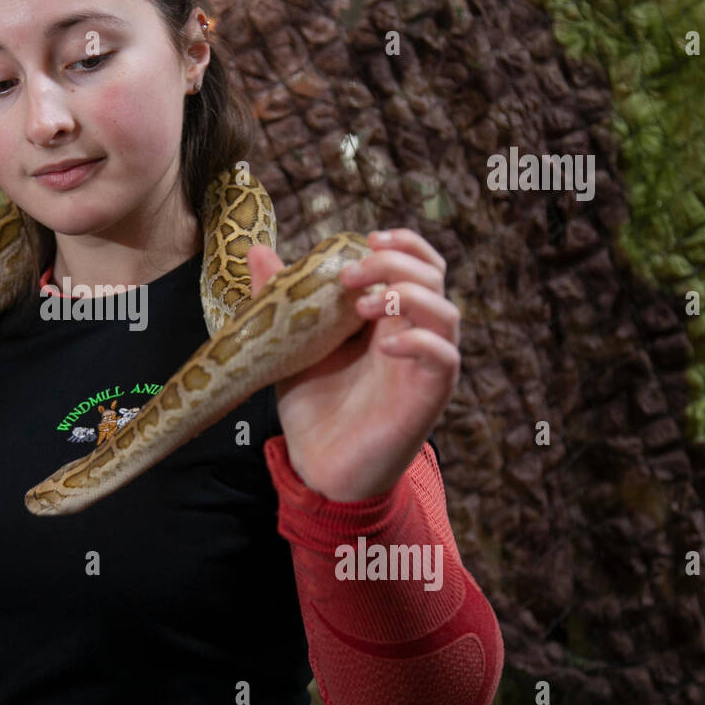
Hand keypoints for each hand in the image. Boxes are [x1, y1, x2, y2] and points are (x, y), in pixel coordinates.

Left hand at [247, 229, 458, 501]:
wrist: (318, 465)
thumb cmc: (312, 405)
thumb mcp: (291, 342)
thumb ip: (279, 296)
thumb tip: (256, 252)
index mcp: (387, 317)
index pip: (417, 264)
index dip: (403, 243)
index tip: (365, 238)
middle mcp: (413, 334)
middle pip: (433, 276)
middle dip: (396, 262)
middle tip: (348, 274)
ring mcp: (424, 364)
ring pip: (447, 312)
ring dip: (408, 296)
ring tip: (360, 306)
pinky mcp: (429, 395)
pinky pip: (446, 358)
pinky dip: (420, 342)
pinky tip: (386, 346)